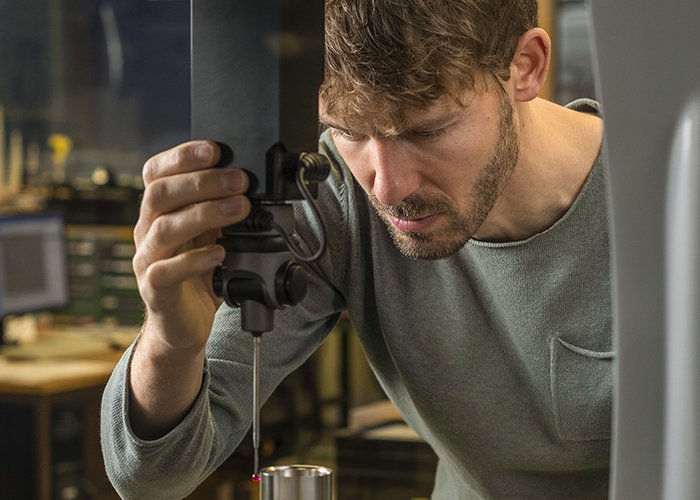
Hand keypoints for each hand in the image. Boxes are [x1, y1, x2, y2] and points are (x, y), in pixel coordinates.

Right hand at [133, 140, 250, 351]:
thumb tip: (250, 184)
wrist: (186, 324)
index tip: (215, 150)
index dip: (181, 157)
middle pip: (160, 194)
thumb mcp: (214, 235)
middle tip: (240, 180)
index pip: (156, 173)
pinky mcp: (155, 290)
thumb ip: (222, 211)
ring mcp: (147, 261)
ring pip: (164, 229)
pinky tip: (219, 252)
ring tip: (239, 209)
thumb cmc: (201, 276)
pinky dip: (194, 259)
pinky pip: (165, 271)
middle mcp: (147, 232)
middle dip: (202, 181)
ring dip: (205, 213)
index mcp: (159, 212)